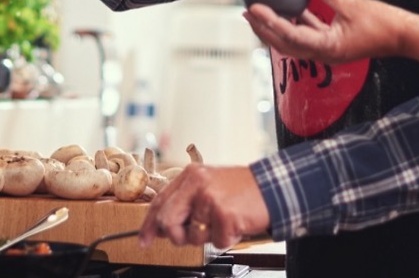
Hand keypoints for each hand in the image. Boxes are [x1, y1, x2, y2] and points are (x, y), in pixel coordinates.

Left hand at [138, 164, 269, 249]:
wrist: (273, 187)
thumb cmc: (242, 190)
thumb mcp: (209, 186)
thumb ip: (186, 202)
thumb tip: (163, 226)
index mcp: (190, 175)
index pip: (160, 201)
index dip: (149, 224)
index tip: (144, 240)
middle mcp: (197, 184)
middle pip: (168, 220)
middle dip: (176, 235)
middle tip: (190, 236)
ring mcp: (210, 199)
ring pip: (193, 235)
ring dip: (209, 237)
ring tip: (224, 222)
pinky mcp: (224, 214)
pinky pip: (216, 242)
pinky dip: (227, 239)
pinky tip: (236, 225)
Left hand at [243, 0, 410, 63]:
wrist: (407, 38)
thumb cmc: (385, 25)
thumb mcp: (352, 3)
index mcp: (327, 48)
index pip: (289, 35)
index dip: (269, 21)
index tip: (254, 9)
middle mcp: (324, 54)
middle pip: (285, 43)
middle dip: (264, 29)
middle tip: (248, 13)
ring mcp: (329, 51)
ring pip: (294, 41)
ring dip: (277, 28)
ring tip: (261, 14)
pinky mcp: (334, 44)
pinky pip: (309, 36)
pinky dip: (297, 25)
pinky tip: (290, 12)